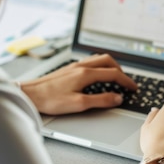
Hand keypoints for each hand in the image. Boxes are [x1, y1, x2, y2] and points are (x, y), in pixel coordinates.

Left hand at [19, 54, 137, 114]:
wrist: (30, 93)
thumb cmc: (50, 99)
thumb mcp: (78, 104)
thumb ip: (100, 100)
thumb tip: (117, 98)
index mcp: (86, 74)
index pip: (113, 74)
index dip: (126, 81)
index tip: (133, 88)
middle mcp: (81, 66)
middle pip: (108, 61)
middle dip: (120, 70)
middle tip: (125, 82)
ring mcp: (75, 65)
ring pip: (99, 59)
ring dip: (110, 66)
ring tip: (115, 77)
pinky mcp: (69, 68)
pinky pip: (90, 61)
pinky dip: (100, 66)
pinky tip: (96, 75)